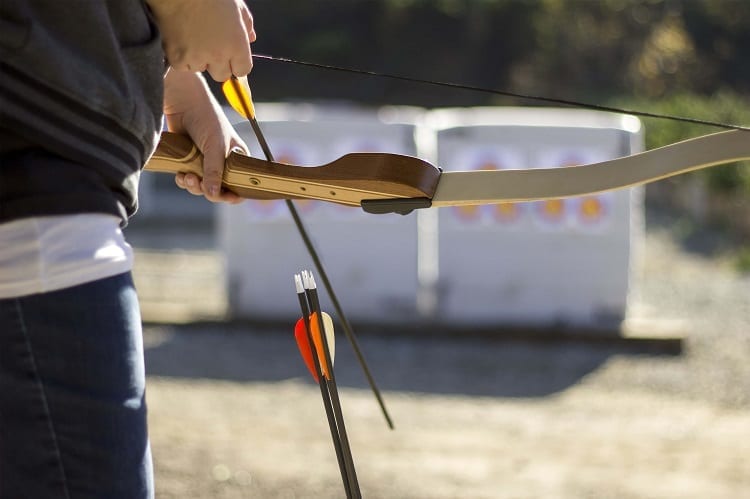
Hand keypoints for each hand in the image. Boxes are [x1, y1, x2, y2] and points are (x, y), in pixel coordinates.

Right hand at [147, 0, 255, 80]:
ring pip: (201, 69)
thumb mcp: (236, 6)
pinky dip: (182, 57)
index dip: (237, 63)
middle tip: (211, 46)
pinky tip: (182, 40)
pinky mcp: (177, 58)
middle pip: (222, 75)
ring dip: (199, 59)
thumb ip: (246, 25)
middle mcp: (218, 56)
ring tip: (194, 38)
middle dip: (219, 64)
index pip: (242, 70)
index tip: (232, 57)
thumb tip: (250, 38)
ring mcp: (197, 58)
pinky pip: (183, 66)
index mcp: (236, 45)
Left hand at [163, 70, 246, 202]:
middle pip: (219, 189)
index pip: (240, 184)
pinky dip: (184, 181)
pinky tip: (180, 174)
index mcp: (238, 159)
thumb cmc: (207, 119)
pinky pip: (189, 180)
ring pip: (202, 186)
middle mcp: (224, 163)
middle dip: (208, 190)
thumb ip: (214, 172)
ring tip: (186, 177)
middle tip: (197, 183)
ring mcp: (206, 163)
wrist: (183, 103)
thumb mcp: (214, 147)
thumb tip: (213, 195)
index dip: (235, 194)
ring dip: (194, 186)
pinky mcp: (190, 161)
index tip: (227, 197)